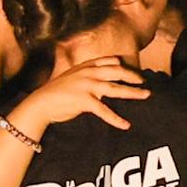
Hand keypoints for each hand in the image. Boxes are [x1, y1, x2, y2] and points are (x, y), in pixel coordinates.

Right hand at [9, 34, 142, 136]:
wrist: (40, 103)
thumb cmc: (55, 93)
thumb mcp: (71, 78)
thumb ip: (85, 76)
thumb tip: (100, 82)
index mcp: (84, 67)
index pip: (107, 61)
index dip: (120, 64)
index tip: (131, 68)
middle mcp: (87, 73)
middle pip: (116, 72)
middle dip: (132, 76)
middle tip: (144, 81)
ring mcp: (87, 86)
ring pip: (115, 89)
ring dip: (133, 93)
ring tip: (146, 96)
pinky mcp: (84, 100)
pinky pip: (104, 111)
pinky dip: (116, 119)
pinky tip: (125, 125)